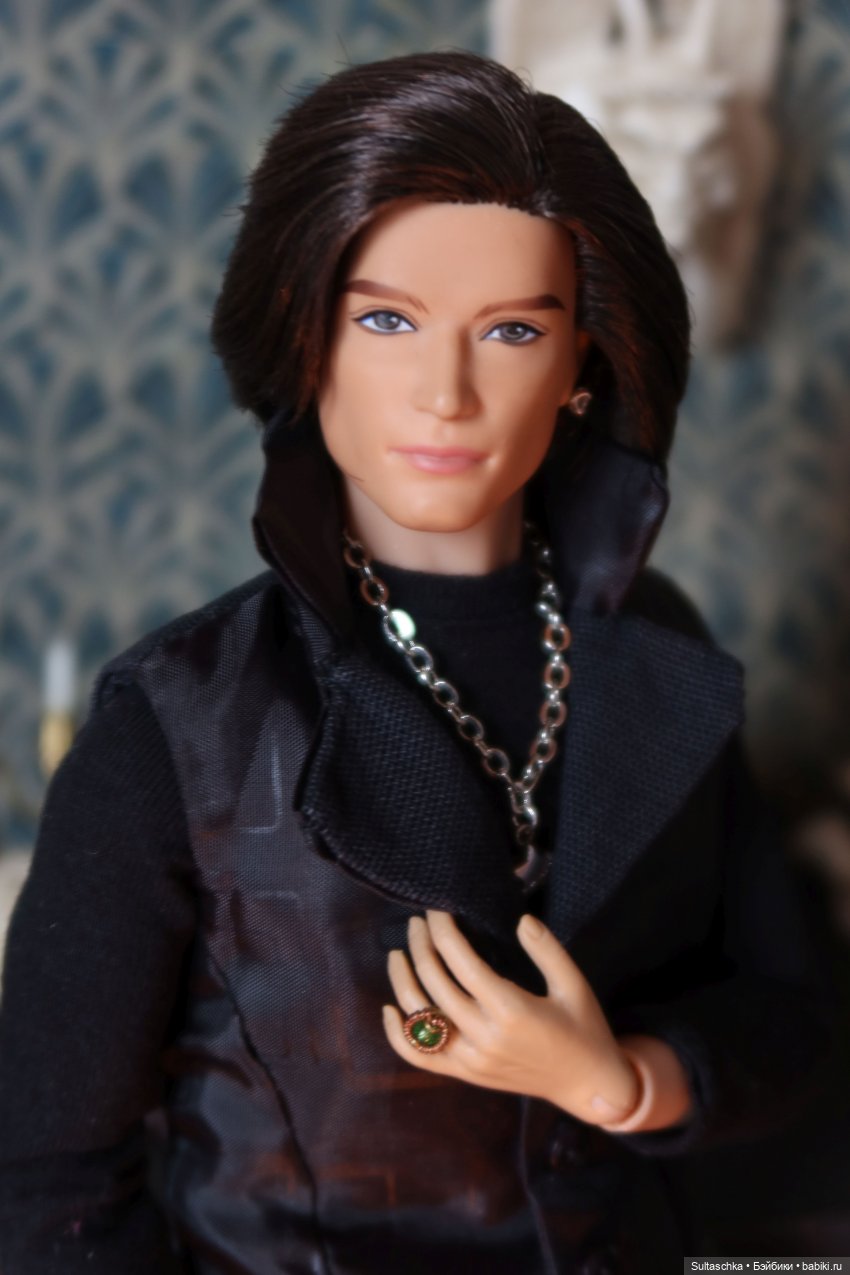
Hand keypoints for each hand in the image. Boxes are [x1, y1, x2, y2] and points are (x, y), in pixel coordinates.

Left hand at [382, 909, 640, 1124]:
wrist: (587, 1086)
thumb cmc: (584, 1028)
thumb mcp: (574, 984)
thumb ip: (548, 950)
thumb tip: (521, 919)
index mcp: (512, 1011)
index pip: (462, 963)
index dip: (444, 932)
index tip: (437, 909)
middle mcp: (484, 1037)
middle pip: (435, 983)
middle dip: (422, 946)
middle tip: (418, 921)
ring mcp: (470, 1060)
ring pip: (419, 1018)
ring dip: (402, 981)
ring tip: (397, 952)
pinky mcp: (465, 1074)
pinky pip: (420, 1057)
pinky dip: (397, 1034)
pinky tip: (389, 1009)